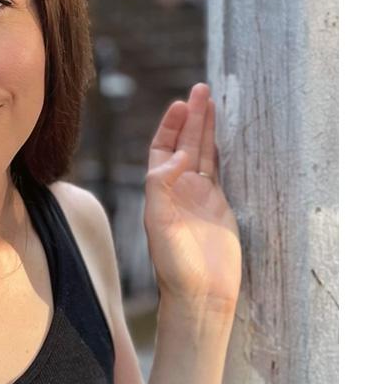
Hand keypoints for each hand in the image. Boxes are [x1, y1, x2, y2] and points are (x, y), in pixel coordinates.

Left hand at [143, 82, 240, 314]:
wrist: (200, 294)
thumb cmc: (174, 264)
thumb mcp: (159, 223)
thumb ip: (162, 186)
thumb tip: (178, 155)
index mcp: (159, 192)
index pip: (162, 149)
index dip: (170, 127)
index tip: (180, 106)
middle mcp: (178, 190)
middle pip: (185, 144)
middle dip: (192, 118)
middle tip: (201, 90)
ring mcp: (201, 196)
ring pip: (204, 153)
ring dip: (207, 129)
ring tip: (212, 100)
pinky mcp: (221, 206)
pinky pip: (221, 170)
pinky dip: (222, 151)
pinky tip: (224, 134)